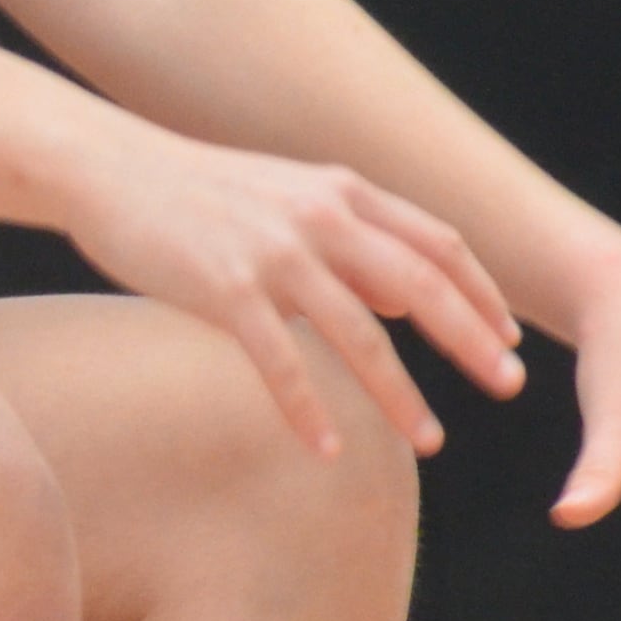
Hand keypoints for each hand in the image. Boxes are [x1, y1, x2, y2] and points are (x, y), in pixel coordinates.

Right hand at [59, 125, 528, 457]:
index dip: (482, 292)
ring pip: (360, 336)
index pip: (438, 244)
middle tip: (508, 386)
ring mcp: (274, 254)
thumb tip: (395, 299)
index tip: (511, 339)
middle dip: (471, 341)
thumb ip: (345, 238)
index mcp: (341, 193)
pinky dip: (307, 411)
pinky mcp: (224, 289)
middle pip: (420, 287)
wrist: (110, 168)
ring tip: (429, 441)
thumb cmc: (196, 191)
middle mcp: (320, 218)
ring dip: (401, 394)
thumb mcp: (286, 196)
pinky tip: (324, 452)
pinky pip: (279, 363)